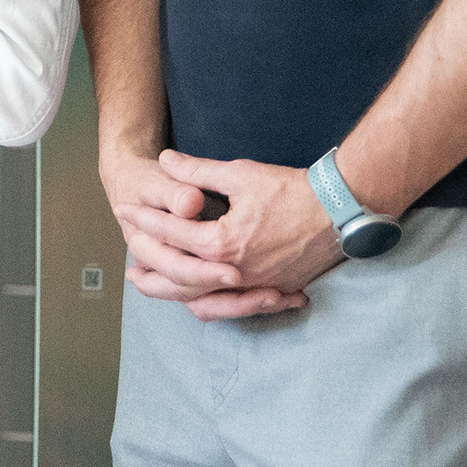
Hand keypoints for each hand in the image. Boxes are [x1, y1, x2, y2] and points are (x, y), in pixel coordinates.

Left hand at [108, 149, 338, 319]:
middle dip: (149, 266)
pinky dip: (209, 305)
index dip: (144, 219)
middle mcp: (235, 272)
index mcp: (222, 244)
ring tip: (153, 288)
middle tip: (129, 263)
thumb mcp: (241, 174)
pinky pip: (232, 307)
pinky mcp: (273, 289)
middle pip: (178, 278)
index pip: (171, 234)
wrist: (342, 209)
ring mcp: (255, 285)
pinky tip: (196, 299)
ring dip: (174, 294)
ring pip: (204, 301)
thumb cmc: (293, 190)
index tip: (125, 209)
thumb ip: (197, 171)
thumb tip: (165, 159)